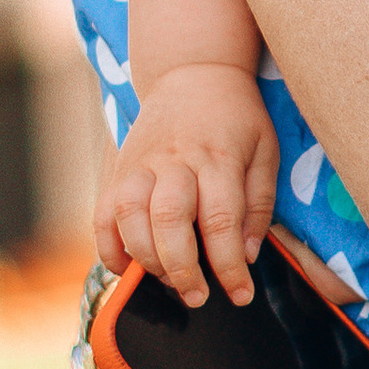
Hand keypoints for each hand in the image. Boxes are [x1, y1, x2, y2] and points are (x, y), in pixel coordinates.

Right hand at [99, 62, 277, 304]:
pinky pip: (102, 214)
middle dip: (182, 268)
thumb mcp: (265, 151)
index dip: (230, 266)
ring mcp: (141, 164)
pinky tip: (129, 267)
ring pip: (129, 216)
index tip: (240, 296)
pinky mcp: (118, 170)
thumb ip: (259, 204)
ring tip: (170, 281)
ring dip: (146, 259)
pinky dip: (109, 247)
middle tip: (198, 297)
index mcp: (218, 157)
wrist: (192, 72)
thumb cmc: (236, 119)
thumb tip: (246, 255)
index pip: (221, 220)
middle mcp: (176, 161)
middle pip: (170, 219)